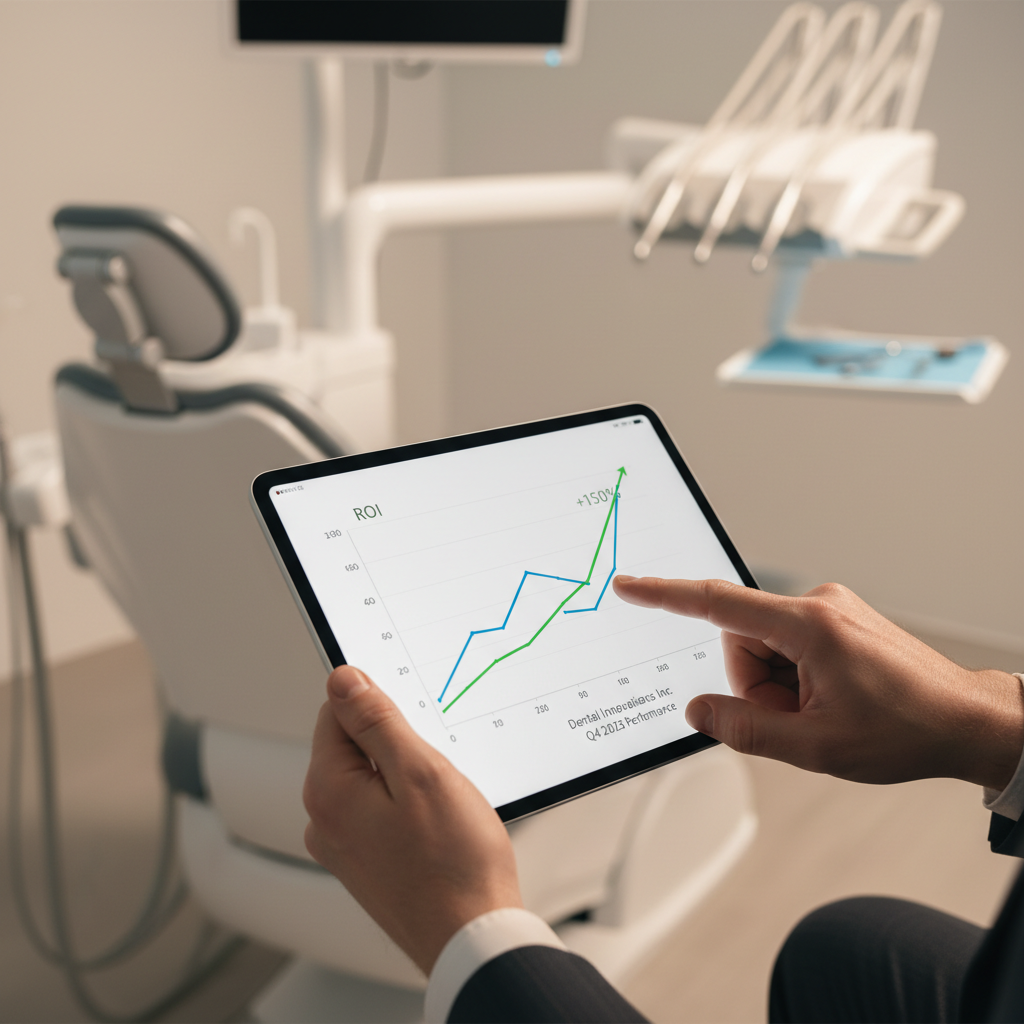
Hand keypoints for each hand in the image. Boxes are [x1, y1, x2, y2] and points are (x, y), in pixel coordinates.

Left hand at [303, 666, 522, 974]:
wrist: (471, 938)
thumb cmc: (453, 863)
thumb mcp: (420, 772)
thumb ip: (376, 721)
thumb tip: (342, 680)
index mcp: (328, 790)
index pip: (336, 711)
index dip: (378, 703)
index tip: (414, 716)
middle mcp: (325, 819)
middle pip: (352, 745)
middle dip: (396, 742)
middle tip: (436, 766)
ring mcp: (343, 846)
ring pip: (371, 778)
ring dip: (405, 775)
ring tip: (443, 802)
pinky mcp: (365, 863)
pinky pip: (380, 811)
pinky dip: (408, 805)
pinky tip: (438, 824)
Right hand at [613, 576, 1023, 789]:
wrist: (967, 721)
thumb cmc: (906, 730)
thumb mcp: (815, 746)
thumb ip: (745, 729)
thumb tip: (699, 710)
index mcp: (808, 626)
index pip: (717, 604)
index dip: (665, 595)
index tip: (630, 585)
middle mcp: (818, 605)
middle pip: (742, 642)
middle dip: (755, 686)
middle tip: (798, 720)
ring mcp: (831, 609)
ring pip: (765, 648)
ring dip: (777, 686)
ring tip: (821, 712)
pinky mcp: (838, 619)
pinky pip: (789, 645)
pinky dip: (794, 677)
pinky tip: (830, 699)